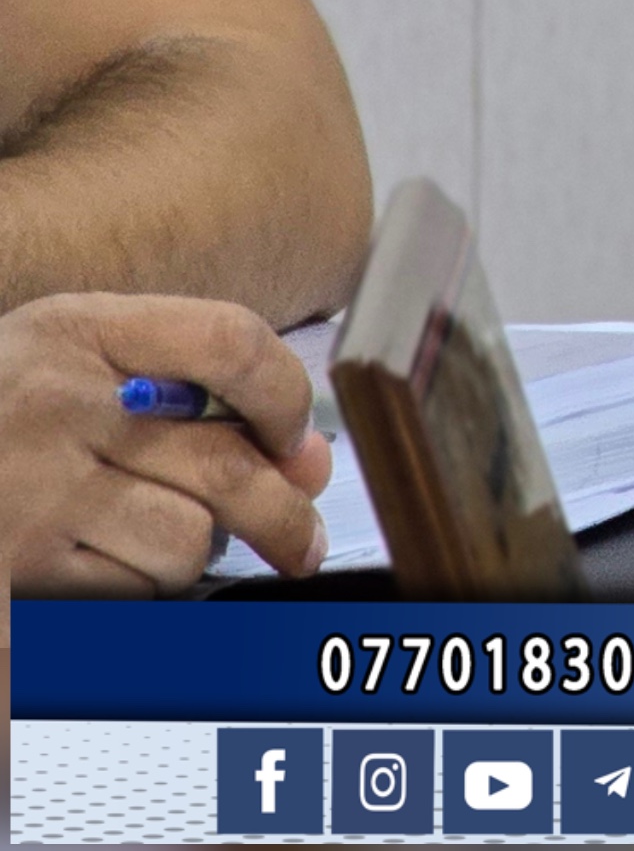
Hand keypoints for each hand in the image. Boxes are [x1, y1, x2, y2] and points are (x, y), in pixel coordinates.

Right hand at [0, 291, 334, 591]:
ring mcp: (30, 492)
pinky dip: (133, 588)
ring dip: (188, 551)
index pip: (230, 342)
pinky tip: (95, 563)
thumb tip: (311, 462)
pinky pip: (128, 593)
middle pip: (226, 466)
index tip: (294, 437)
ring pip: (185, 541)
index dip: (286, 395)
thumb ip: (201, 391)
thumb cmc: (0, 409)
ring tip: (140, 532)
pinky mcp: (13, 569)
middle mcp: (55, 405)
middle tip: (297, 542)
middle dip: (283, 514)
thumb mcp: (80, 360)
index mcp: (78, 331)